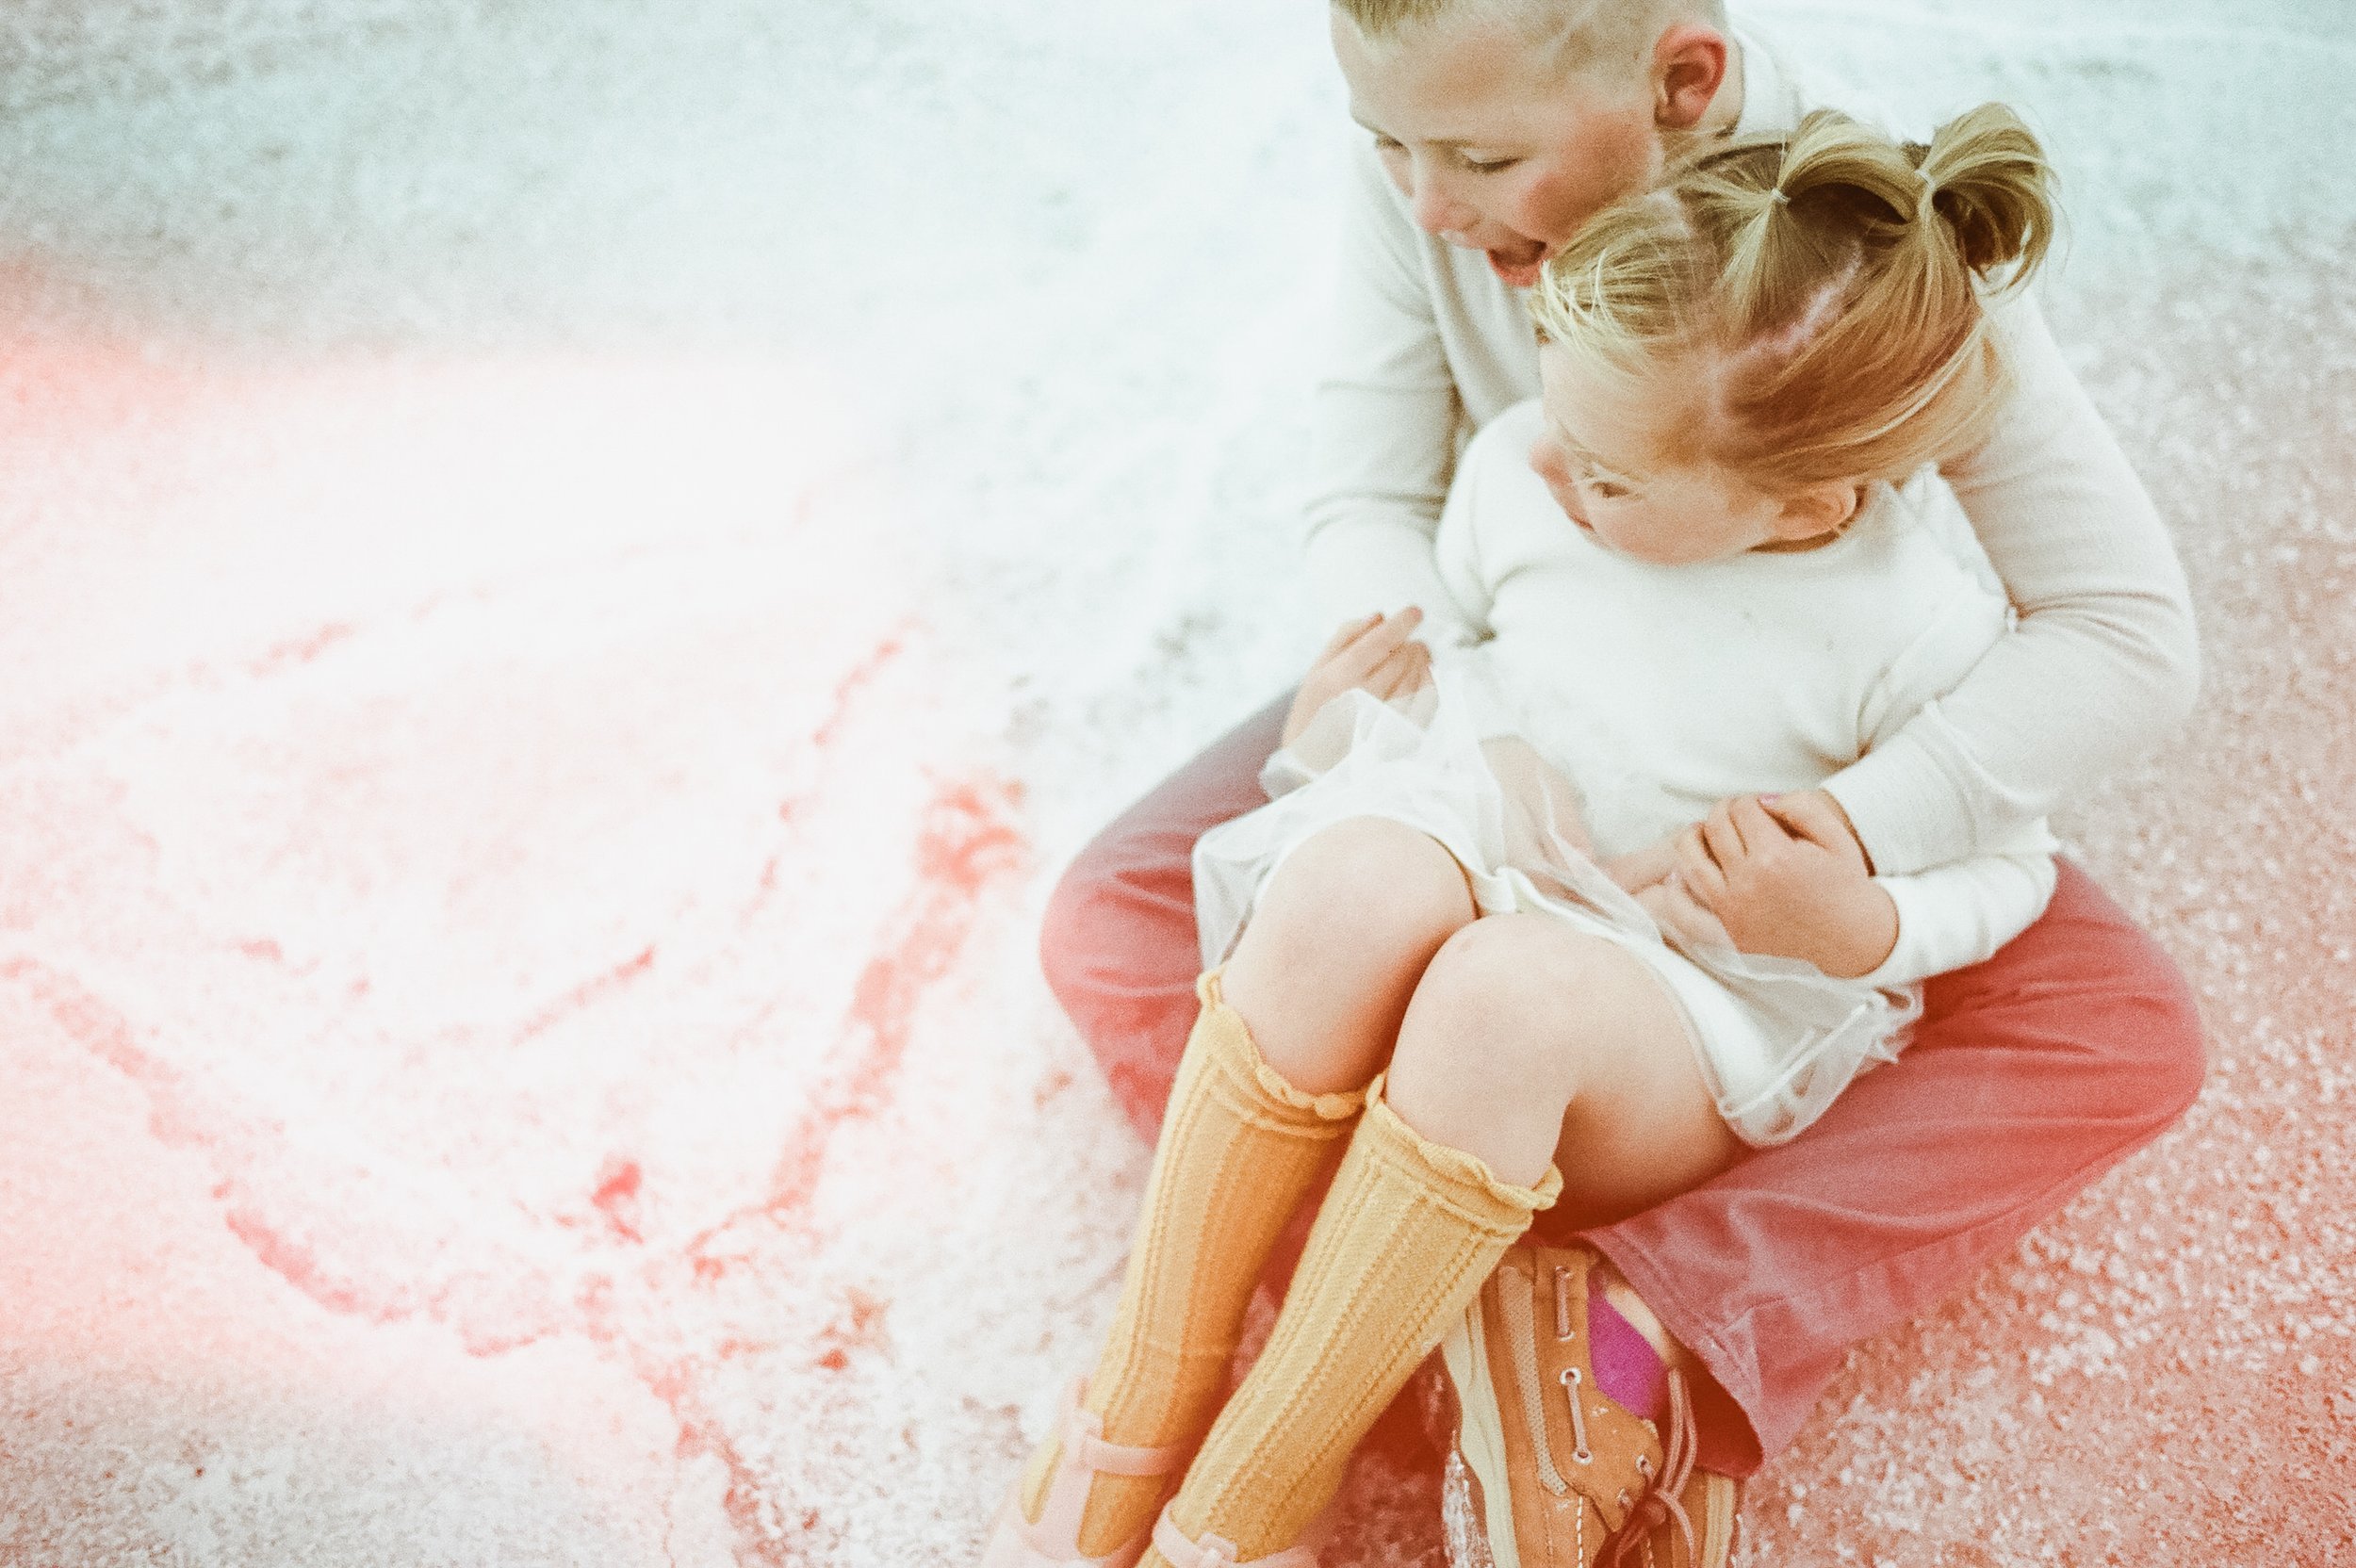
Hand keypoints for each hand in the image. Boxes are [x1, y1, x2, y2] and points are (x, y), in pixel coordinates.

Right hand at [1281, 608, 1431, 747]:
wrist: (1313, 768)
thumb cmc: (1314, 716)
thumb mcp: (1316, 673)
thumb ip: (1344, 639)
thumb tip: (1378, 616)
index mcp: (1337, 680)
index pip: (1379, 643)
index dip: (1401, 623)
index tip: (1415, 611)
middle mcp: (1363, 700)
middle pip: (1401, 657)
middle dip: (1409, 641)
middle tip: (1410, 637)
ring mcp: (1385, 722)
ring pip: (1417, 676)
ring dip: (1421, 658)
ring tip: (1417, 652)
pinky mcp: (1402, 738)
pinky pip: (1428, 702)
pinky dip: (1430, 682)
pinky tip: (1424, 673)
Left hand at [1666, 791, 1896, 978]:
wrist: (1852, 942)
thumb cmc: (1845, 886)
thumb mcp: (1836, 837)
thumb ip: (1801, 806)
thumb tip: (1761, 799)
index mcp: (1775, 857)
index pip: (1741, 809)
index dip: (1749, 801)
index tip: (1759, 809)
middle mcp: (1747, 883)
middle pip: (1714, 826)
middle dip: (1724, 812)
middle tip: (1737, 815)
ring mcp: (1731, 909)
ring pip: (1689, 858)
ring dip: (1694, 836)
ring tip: (1706, 832)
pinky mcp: (1725, 931)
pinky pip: (1685, 903)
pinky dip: (1678, 882)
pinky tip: (1687, 869)